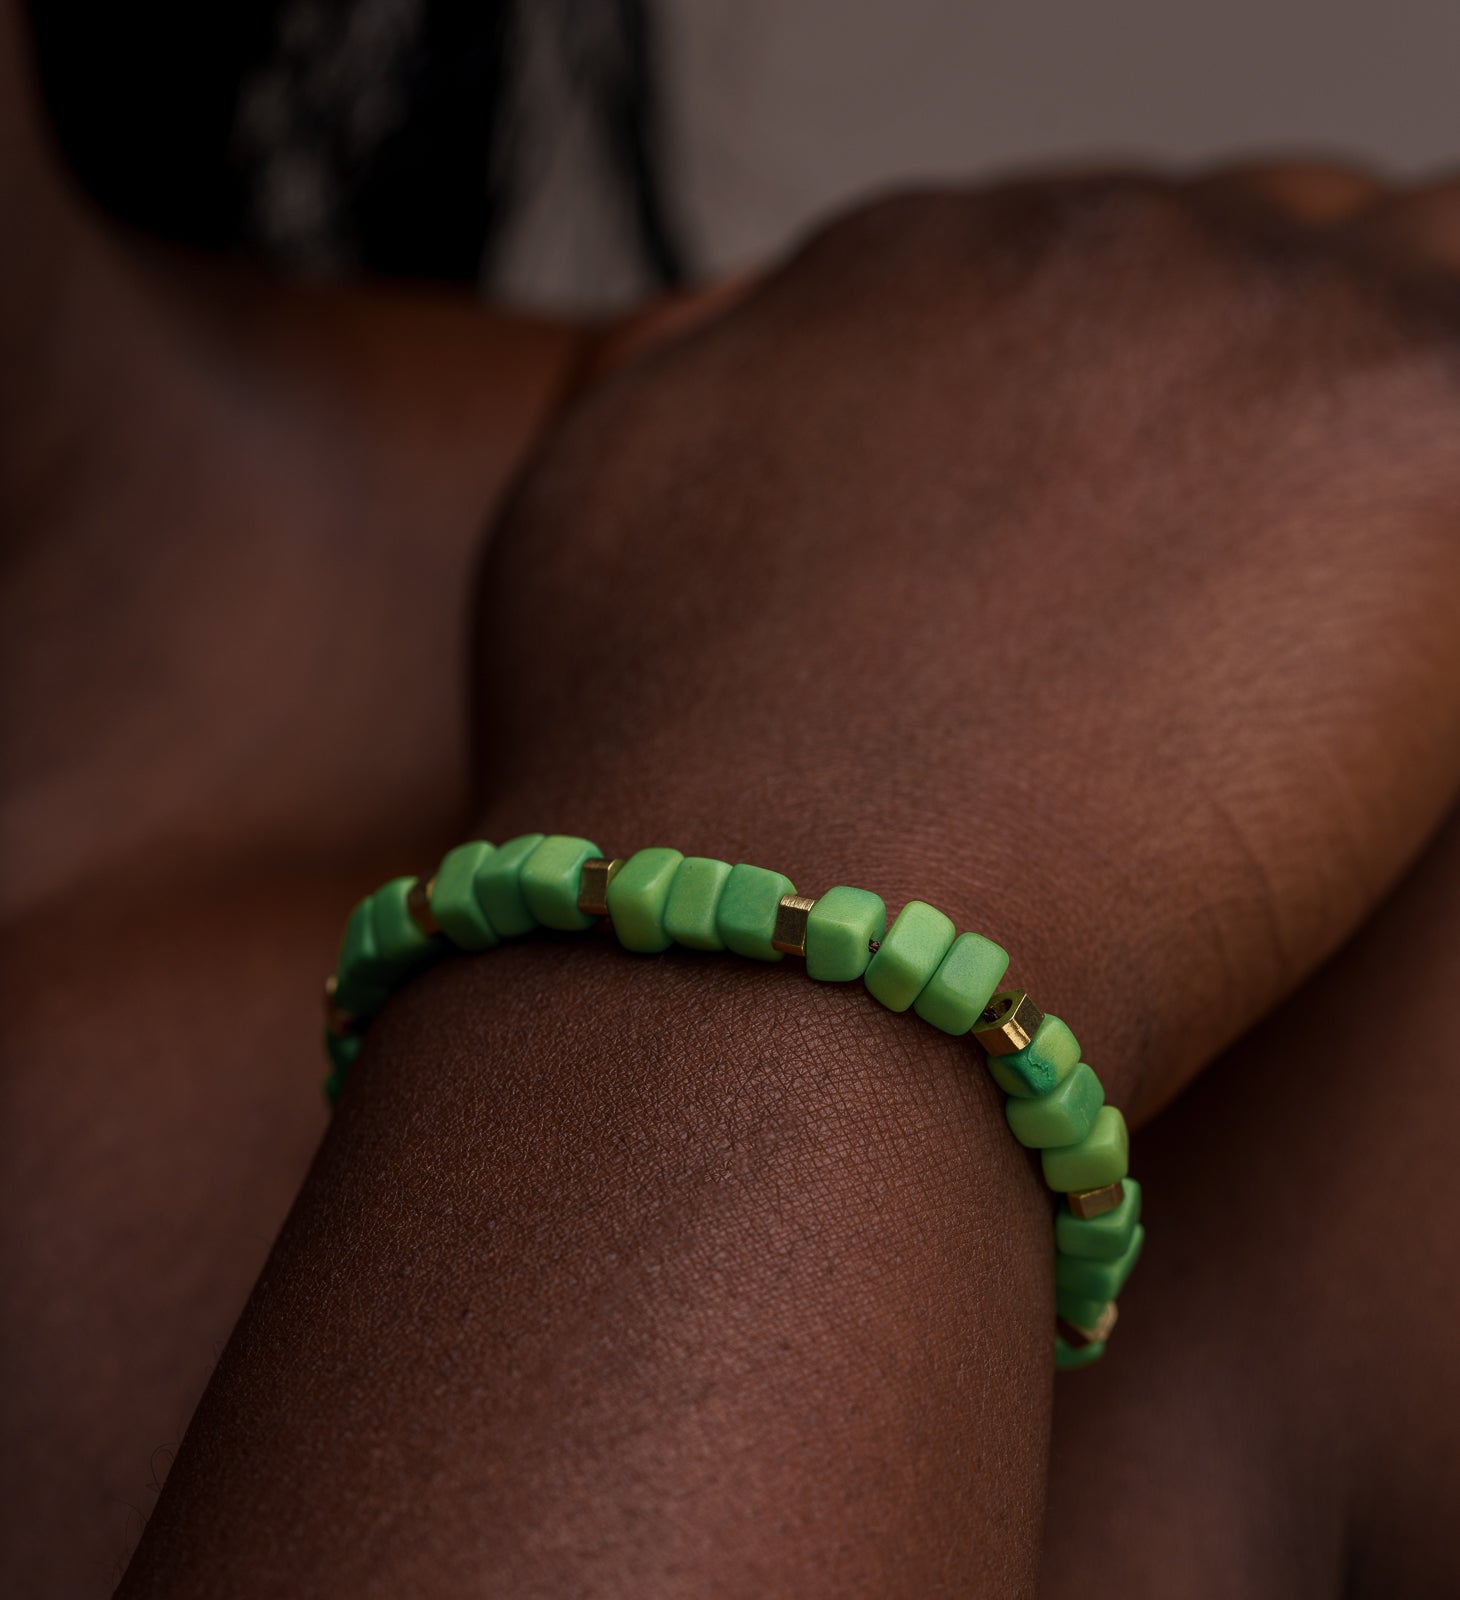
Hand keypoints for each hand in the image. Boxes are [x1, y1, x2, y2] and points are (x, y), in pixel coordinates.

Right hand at [474, 165, 1459, 1122]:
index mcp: (905, 267)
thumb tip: (744, 342)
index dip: (1131, 403)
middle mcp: (1082, 253)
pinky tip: (1411, 639)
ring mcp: (1255, 319)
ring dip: (1395, 410)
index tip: (1138, 533)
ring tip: (1349, 599)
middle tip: (1254, 577)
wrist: (774, 948)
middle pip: (1261, 247)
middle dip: (1269, 386)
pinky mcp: (1420, 434)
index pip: (1088, 268)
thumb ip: (688, 391)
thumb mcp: (585, 530)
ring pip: (1422, 272)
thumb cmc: (663, 801)